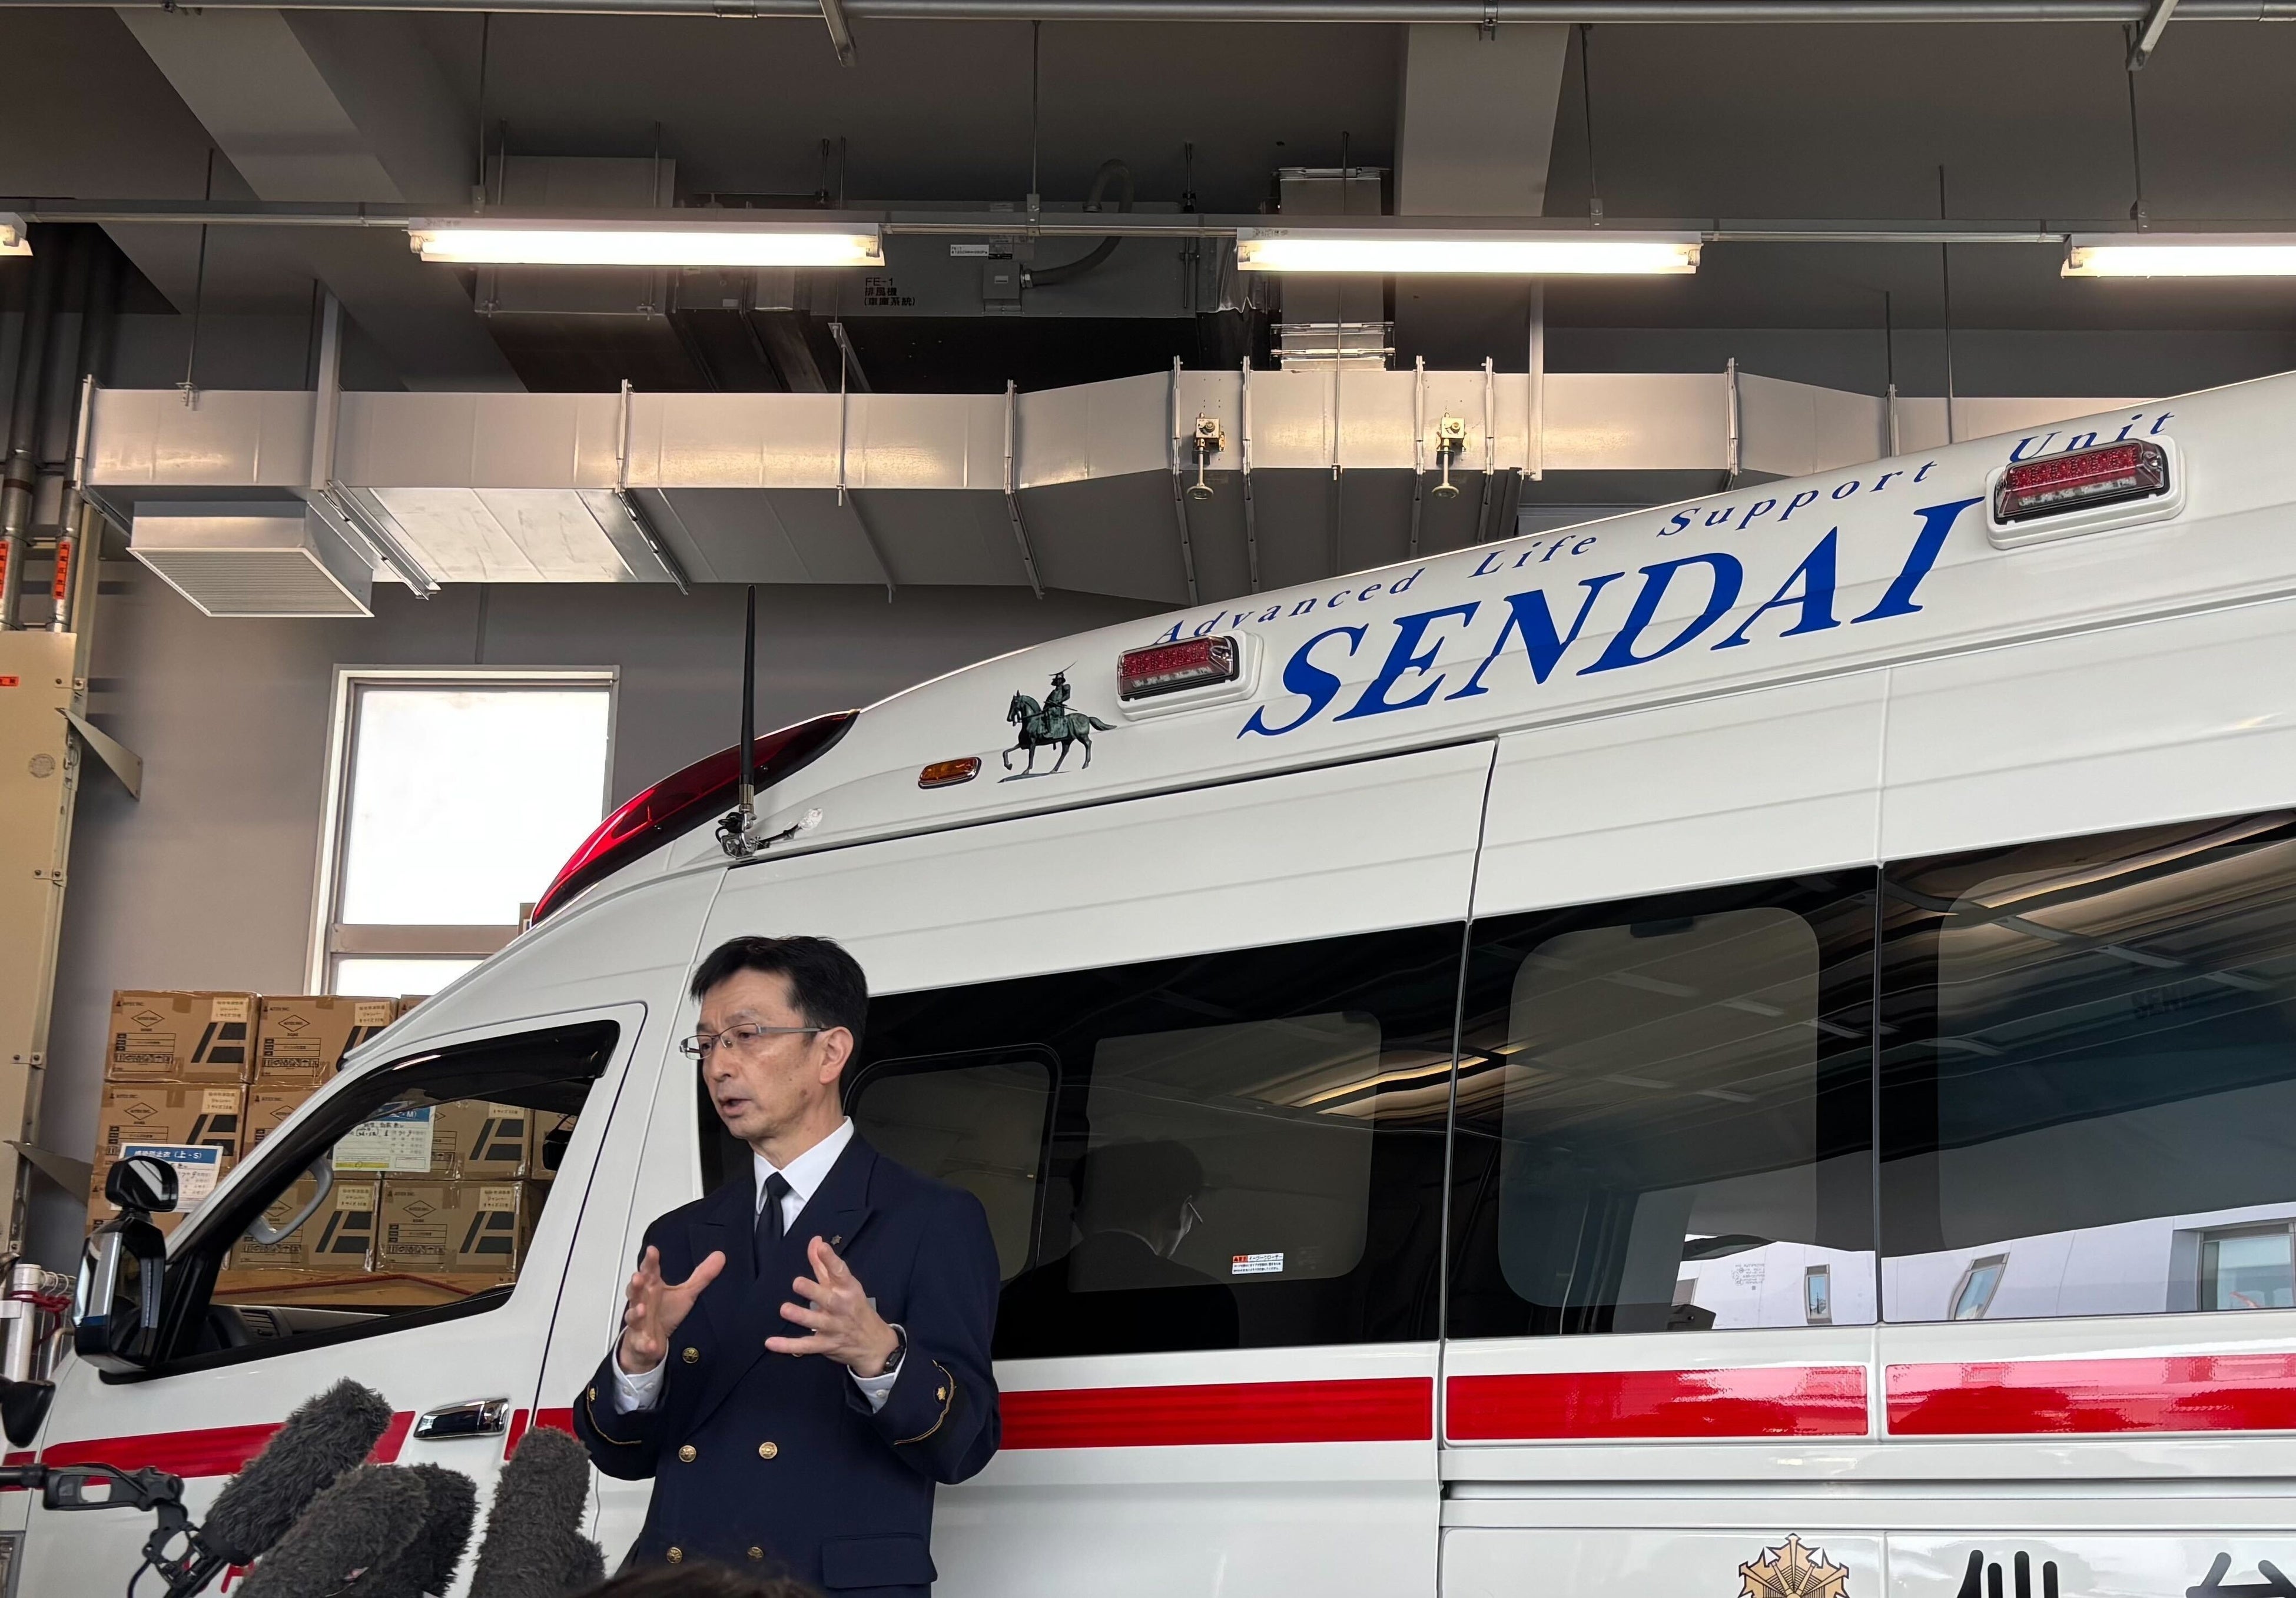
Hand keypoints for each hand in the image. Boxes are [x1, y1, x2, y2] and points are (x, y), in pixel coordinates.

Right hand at [615, 1246, 724, 1374]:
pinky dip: (645, 1344)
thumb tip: (720, 1256)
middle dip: (636, 1284)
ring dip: (636, 1312)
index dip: (650, 1261)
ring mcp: (639, 1322)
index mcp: (652, 1288)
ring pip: (633, 1316)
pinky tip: (651, 1344)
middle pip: (636, 1291)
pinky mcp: (640, 1341)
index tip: (652, 1251)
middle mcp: (642, 1302)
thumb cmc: (664, 1312)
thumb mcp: (685, 1293)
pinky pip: (641, 1343)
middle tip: (638, 1277)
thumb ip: (701, 1276)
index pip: (649, 1271)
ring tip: (642, 1309)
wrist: (648, 1341)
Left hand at [768, 1236, 900, 1375]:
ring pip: (816, 1322)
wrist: (874, 1344)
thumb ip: (826, 1264)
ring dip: (801, 1316)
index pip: (840, 1272)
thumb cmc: (855, 1308)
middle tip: (797, 1283)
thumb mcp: (844, 1285)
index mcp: (848, 1289)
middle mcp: (842, 1307)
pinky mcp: (825, 1345)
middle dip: (813, 1291)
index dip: (831, 1259)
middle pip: (828, 1298)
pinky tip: (771, 1343)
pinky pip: (805, 1346)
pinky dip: (788, 1346)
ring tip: (785, 1309)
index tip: (821, 1246)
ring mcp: (834, 1327)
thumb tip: (815, 1241)